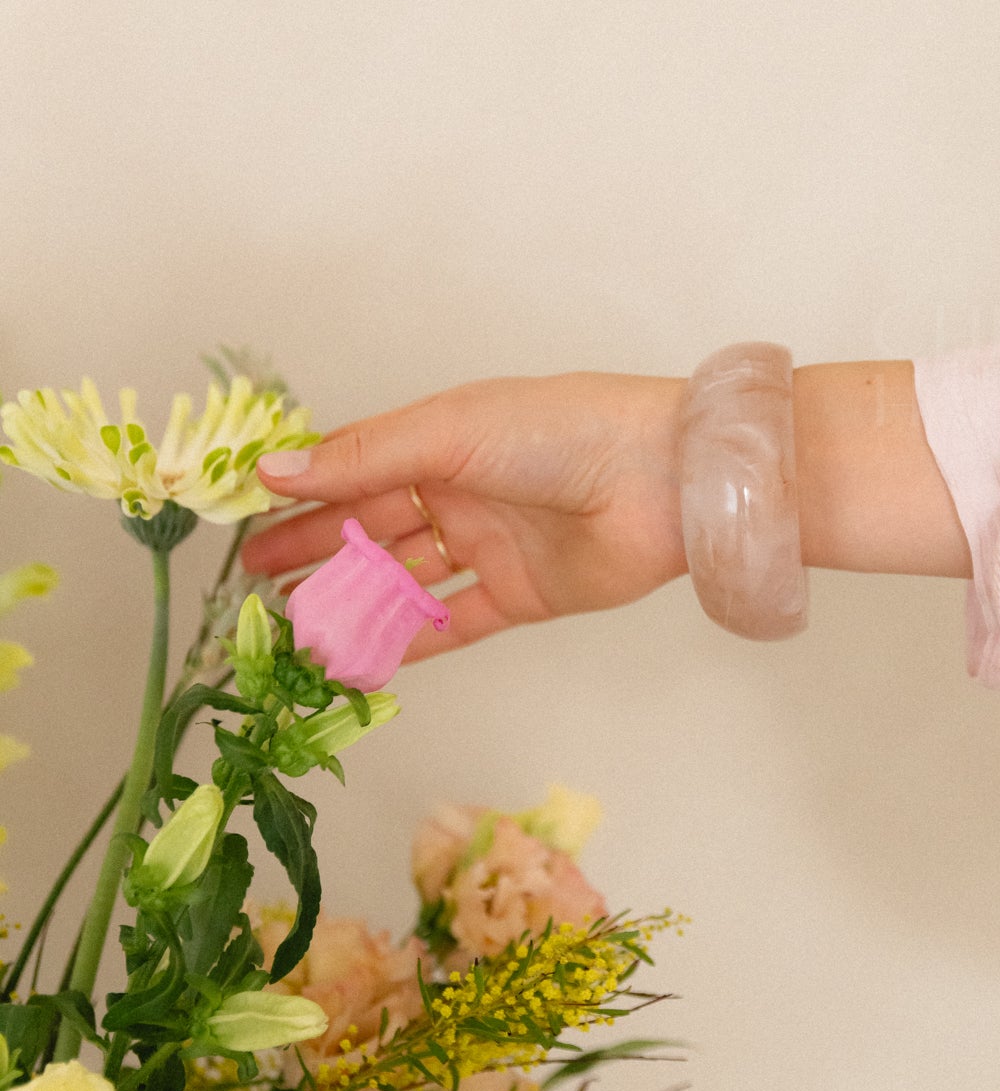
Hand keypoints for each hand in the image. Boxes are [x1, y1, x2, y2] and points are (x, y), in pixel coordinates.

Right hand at [240, 374, 688, 658]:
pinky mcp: (521, 595)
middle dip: (314, 550)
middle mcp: (463, 489)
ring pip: (405, 579)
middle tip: (254, 579)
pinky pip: (453, 624)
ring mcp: (491, 544)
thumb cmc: (561, 431)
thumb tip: (274, 468)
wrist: (664, 481)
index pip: (356, 465)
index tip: (244, 517)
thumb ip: (363, 457)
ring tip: (293, 624)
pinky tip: (360, 658)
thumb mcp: (451, 431)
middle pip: (372, 526)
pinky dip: (407, 642)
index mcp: (444, 438)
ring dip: (352, 600)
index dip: (302, 492)